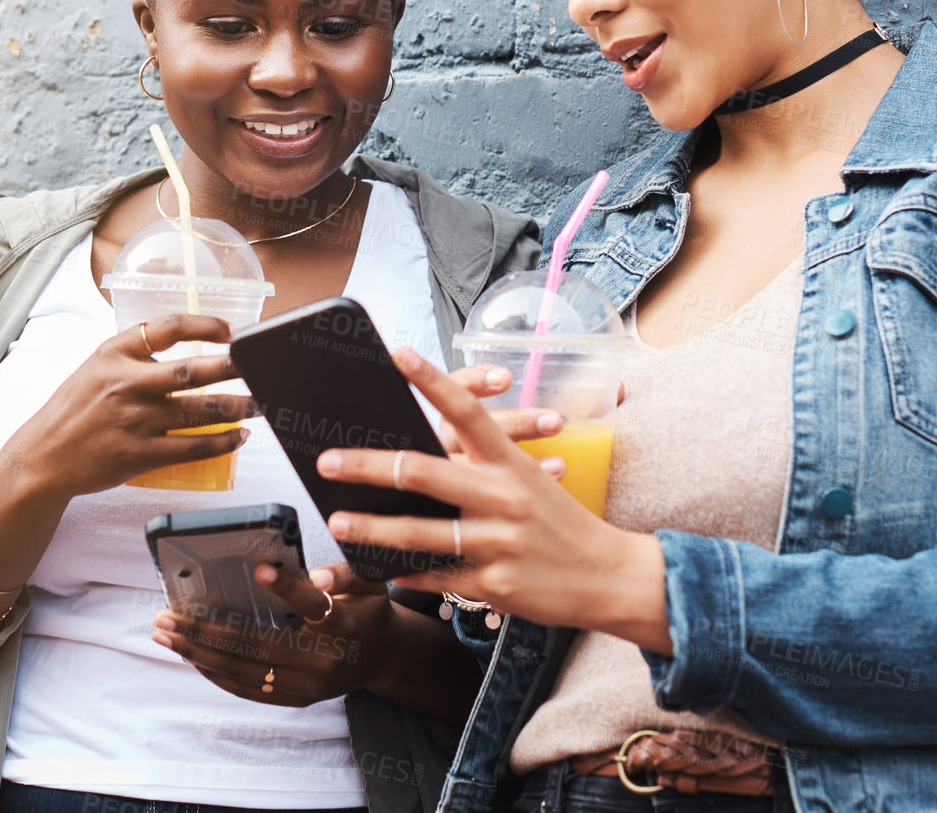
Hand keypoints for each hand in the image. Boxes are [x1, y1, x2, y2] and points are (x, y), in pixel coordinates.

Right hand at [2, 313, 258, 497]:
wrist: (42, 458)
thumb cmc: (73, 411)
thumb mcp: (96, 368)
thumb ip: (135, 356)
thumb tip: (184, 346)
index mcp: (114, 354)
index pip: (167, 328)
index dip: (205, 325)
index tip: (231, 330)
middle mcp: (126, 384)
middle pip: (190, 371)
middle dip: (232, 367)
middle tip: (260, 365)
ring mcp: (134, 421)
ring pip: (198, 412)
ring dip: (236, 408)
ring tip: (260, 404)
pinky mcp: (139, 455)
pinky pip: (190, 448)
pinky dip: (220, 442)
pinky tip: (237, 437)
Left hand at [151, 561, 394, 705]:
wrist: (382, 658)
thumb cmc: (367, 611)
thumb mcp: (369, 583)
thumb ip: (344, 574)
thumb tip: (314, 577)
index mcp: (343, 624)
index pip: (313, 604)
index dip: (287, 587)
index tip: (259, 570)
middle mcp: (322, 660)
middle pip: (257, 644)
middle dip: (205, 630)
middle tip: (167, 616)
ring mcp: (306, 685)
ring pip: (244, 670)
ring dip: (199, 653)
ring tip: (166, 636)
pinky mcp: (295, 698)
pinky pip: (248, 689)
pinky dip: (216, 673)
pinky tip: (192, 657)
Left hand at [316, 348, 670, 651]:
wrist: (610, 576)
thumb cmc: (559, 522)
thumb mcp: (529, 482)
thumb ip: (481, 468)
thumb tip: (420, 461)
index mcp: (510, 463)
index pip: (468, 411)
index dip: (432, 381)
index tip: (398, 354)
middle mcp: (502, 497)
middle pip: (423, 472)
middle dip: (368, 466)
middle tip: (327, 461)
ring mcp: (497, 541)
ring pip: (419, 531)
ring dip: (371, 528)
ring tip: (338, 522)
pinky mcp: (494, 582)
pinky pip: (435, 575)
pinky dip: (405, 571)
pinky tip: (382, 568)